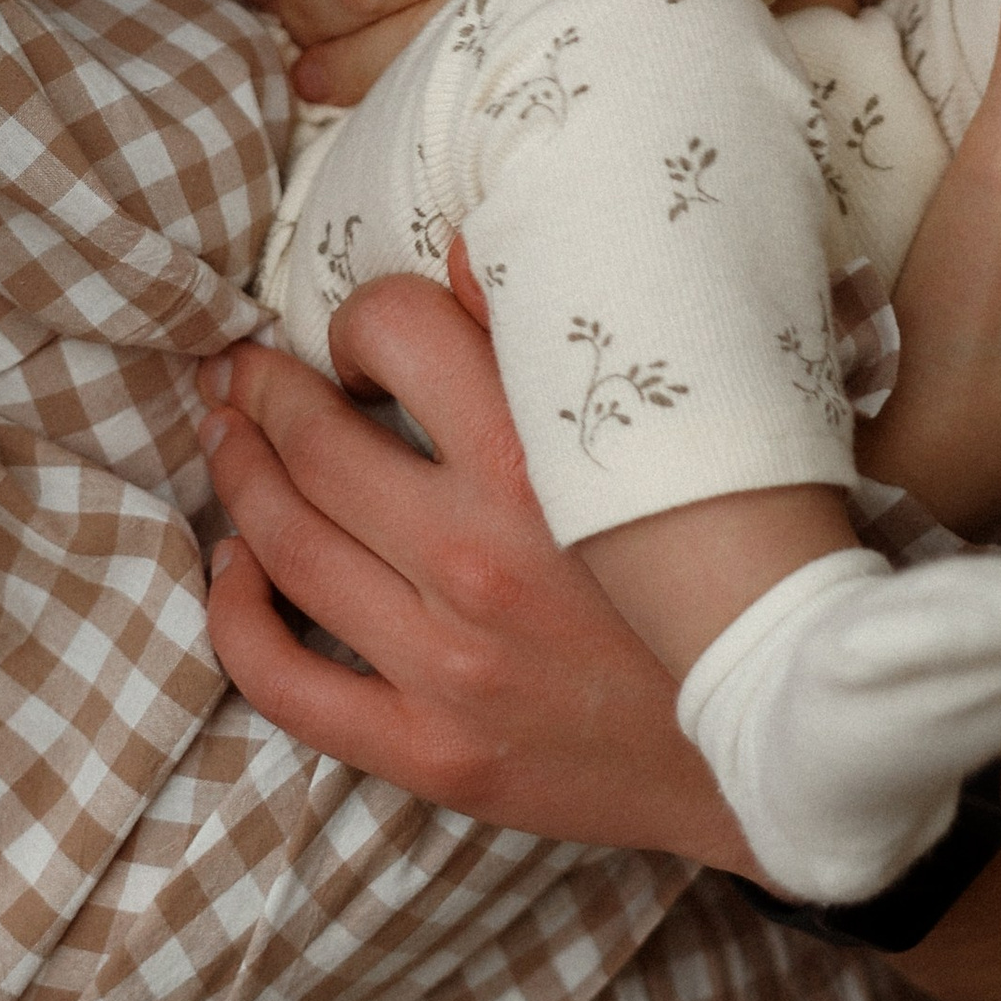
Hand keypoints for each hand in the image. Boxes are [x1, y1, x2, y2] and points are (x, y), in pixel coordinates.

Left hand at [198, 275, 753, 868]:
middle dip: (263, 392)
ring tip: (225, 438)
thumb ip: (557, 334)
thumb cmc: (720, 563)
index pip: (400, 335)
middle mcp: (483, 560)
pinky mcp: (433, 754)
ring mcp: (449, 667)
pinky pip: (287, 686)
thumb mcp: (668, 428)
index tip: (360, 332)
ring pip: (285, 550)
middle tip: (244, 370)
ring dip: (238, 478)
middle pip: (315, 446)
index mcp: (545, 460)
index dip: (360, 317)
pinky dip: (236, 619)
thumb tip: (460, 247)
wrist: (775, 743)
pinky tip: (232, 572)